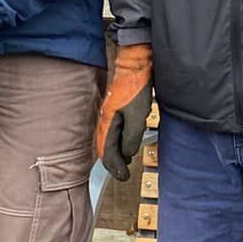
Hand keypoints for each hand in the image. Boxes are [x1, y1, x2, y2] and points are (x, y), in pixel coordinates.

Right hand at [94, 45, 152, 178]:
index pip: (106, 152)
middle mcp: (105, 120)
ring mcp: (111, 114)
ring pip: (110, 140)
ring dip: (118, 153)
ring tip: (126, 162)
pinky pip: (115, 131)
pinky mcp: (118, 109)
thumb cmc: (136, 87)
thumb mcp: (137, 116)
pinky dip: (121, 141)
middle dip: (114, 163)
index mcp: (107, 123)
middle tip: (124, 173)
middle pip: (105, 148)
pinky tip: (128, 141)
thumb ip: (131, 137)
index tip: (123, 177)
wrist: (136, 64)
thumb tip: (127, 153)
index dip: (114, 168)